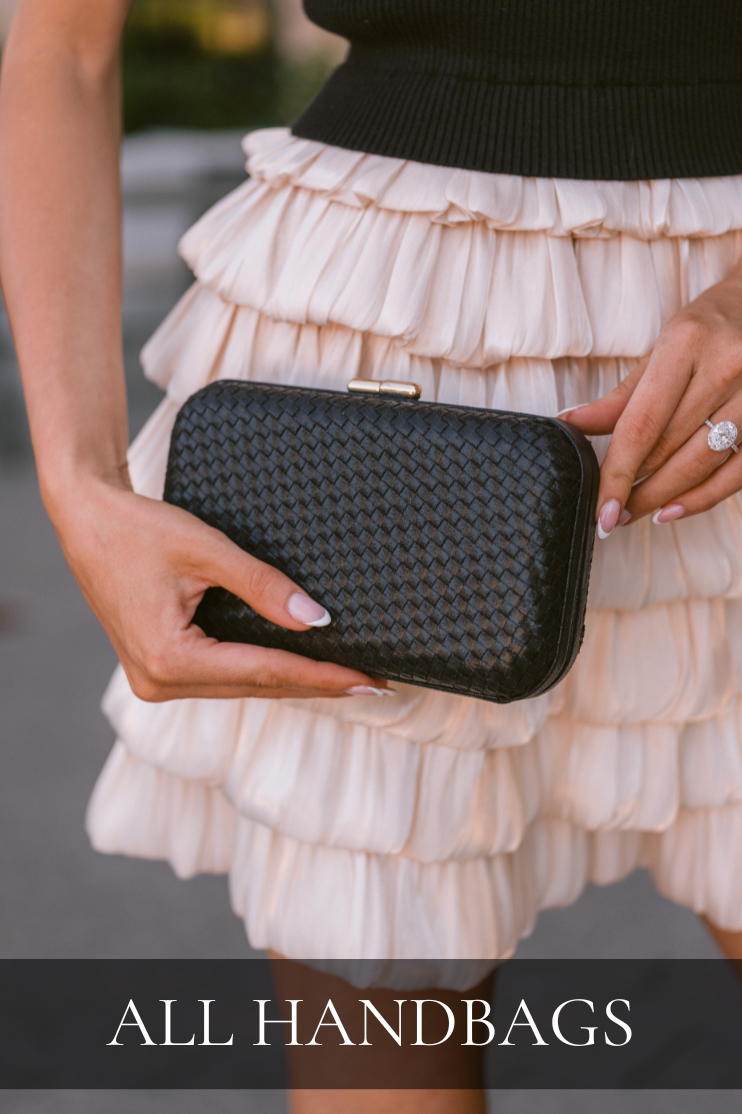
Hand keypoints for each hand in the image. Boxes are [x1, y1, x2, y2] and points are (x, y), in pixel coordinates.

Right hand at [52, 473, 388, 701]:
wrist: (84, 518)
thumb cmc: (137, 527)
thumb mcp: (206, 550)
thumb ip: (263, 586)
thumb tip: (318, 618)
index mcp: (169, 658)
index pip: (266, 671)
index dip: (322, 675)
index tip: (369, 680)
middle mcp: (159, 681)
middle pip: (258, 686)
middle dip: (318, 684)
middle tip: (376, 685)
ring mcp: (155, 681)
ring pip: (242, 686)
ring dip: (293, 681)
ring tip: (347, 679)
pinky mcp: (157, 669)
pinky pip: (223, 677)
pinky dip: (262, 671)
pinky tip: (298, 668)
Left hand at [561, 262, 741, 534]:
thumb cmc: (708, 327)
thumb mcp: (662, 348)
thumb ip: (622, 396)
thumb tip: (572, 425)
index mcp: (686, 344)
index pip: (641, 424)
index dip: (616, 472)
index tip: (599, 507)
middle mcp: (726, 367)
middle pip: (670, 448)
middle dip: (635, 490)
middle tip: (609, 514)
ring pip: (702, 464)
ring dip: (663, 497)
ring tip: (632, 514)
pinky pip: (737, 471)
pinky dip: (704, 497)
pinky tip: (673, 510)